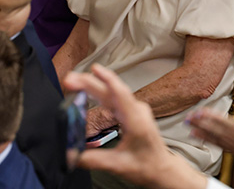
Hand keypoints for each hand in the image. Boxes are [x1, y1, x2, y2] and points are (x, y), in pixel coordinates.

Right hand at [64, 65, 206, 188]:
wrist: (161, 167)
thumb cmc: (145, 165)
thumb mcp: (117, 165)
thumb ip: (93, 160)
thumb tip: (70, 156)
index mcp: (136, 121)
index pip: (121, 95)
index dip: (108, 80)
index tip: (95, 69)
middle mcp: (137, 111)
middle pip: (112, 92)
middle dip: (90, 83)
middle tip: (69, 79)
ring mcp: (136, 110)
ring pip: (113, 94)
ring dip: (94, 86)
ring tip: (74, 81)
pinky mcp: (133, 113)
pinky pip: (116, 98)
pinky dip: (101, 92)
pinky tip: (90, 89)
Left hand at [187, 105, 233, 172]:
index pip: (219, 120)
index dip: (209, 115)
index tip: (199, 110)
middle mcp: (228, 135)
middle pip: (211, 126)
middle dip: (199, 121)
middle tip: (188, 116)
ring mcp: (225, 141)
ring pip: (209, 133)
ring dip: (197, 128)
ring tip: (187, 123)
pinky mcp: (224, 146)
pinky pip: (211, 141)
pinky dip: (201, 137)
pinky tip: (194, 134)